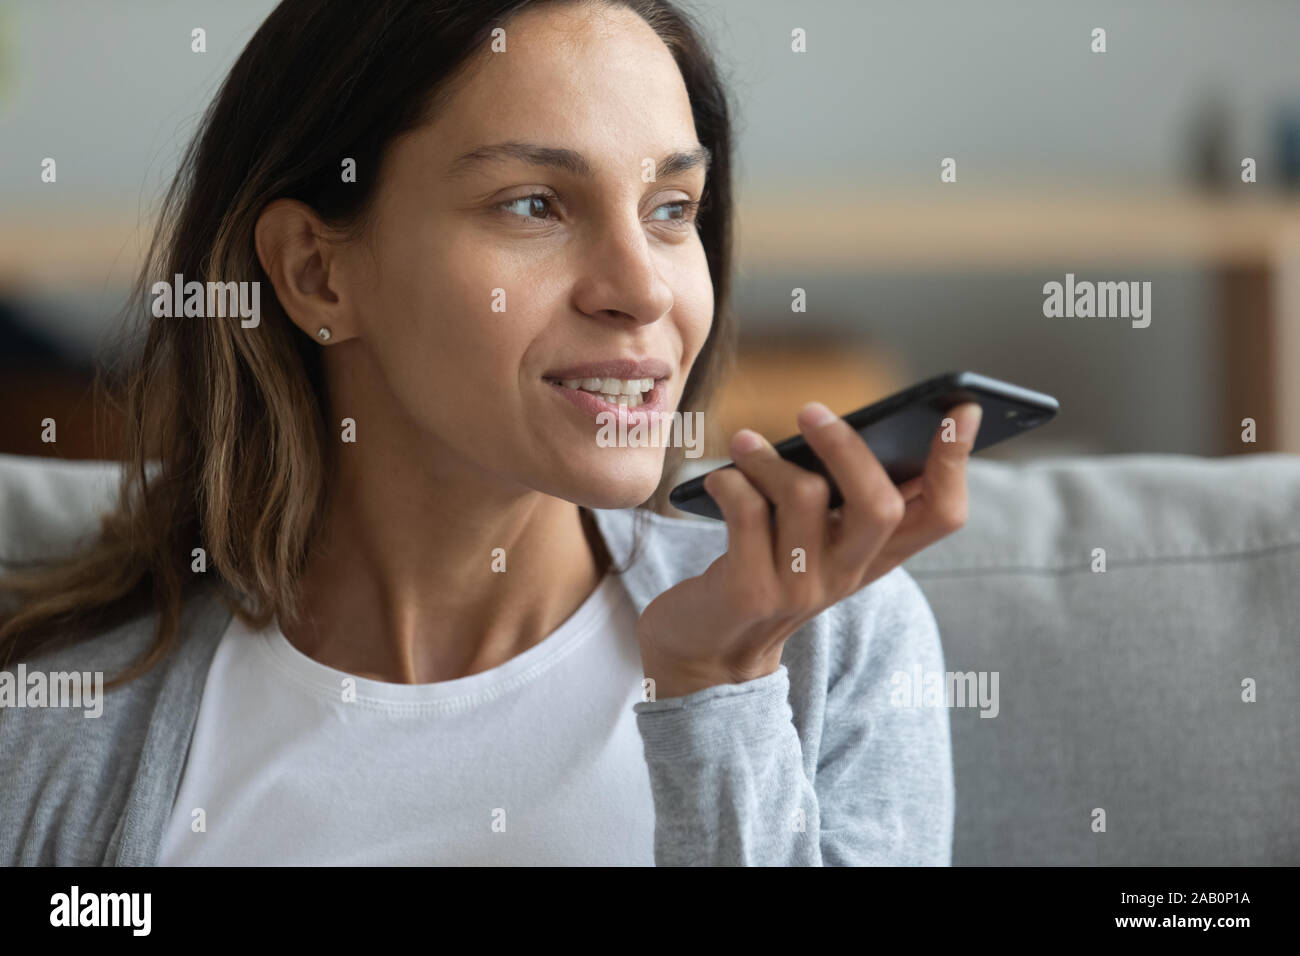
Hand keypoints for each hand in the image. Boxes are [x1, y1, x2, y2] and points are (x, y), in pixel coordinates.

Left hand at [637, 401, 981, 698]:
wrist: (711, 650)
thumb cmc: (767, 571)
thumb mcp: (819, 543)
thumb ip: (843, 498)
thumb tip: (855, 425)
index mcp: (877, 556)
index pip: (942, 516)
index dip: (956, 462)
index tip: (961, 410)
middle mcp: (848, 574)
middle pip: (882, 506)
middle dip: (848, 449)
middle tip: (810, 412)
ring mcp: (803, 588)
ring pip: (805, 496)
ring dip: (767, 459)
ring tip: (745, 444)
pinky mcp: (752, 592)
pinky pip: (747, 513)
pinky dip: (730, 484)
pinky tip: (718, 481)